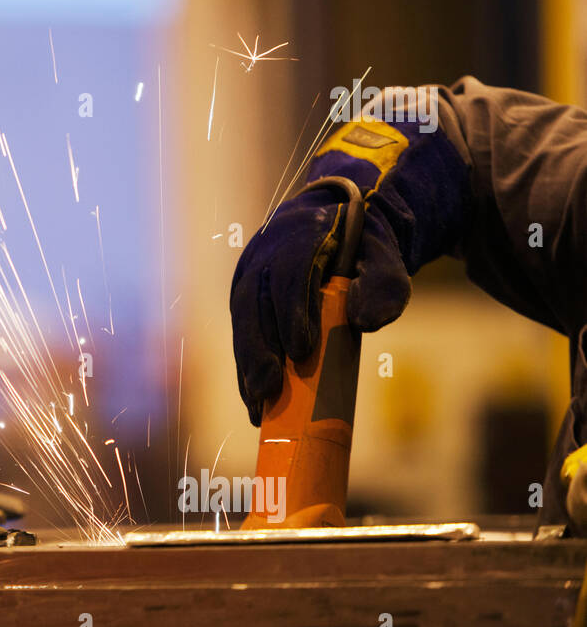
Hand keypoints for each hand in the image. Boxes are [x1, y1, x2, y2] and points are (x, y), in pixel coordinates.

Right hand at [229, 188, 411, 425]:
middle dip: (258, 348)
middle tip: (268, 388)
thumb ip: (383, 282)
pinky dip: (246, 367)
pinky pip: (241, 332)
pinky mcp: (245, 297)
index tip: (301, 350)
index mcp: (299, 236)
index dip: (291, 311)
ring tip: (258, 405)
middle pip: (253, 302)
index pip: (288, 273)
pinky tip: (254, 400)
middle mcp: (265, 253)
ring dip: (247, 364)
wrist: (334, 221)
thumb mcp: (384, 256)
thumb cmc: (362, 245)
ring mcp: (250, 274)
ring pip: (242, 319)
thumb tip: (365, 322)